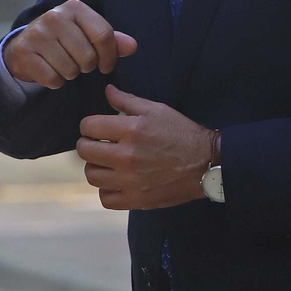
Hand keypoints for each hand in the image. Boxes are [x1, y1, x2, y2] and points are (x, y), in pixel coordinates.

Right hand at [4, 0, 137, 87]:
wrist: (25, 45)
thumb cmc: (64, 39)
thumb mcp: (87, 34)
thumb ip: (110, 40)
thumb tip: (132, 46)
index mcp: (75, 7)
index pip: (104, 35)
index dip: (109, 56)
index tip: (105, 66)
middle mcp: (55, 16)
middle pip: (88, 57)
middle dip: (86, 66)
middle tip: (77, 62)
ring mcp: (37, 33)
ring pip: (71, 70)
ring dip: (70, 74)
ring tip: (62, 64)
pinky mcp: (24, 52)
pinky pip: (53, 79)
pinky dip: (55, 81)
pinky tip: (49, 69)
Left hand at [77, 85, 212, 210]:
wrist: (205, 162)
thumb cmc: (180, 133)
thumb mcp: (156, 109)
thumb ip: (127, 100)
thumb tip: (107, 90)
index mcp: (131, 130)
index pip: (88, 126)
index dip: (89, 125)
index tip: (95, 128)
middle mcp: (126, 157)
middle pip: (85, 151)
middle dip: (88, 143)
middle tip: (97, 143)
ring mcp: (130, 181)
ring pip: (92, 176)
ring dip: (95, 166)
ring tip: (106, 162)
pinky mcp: (137, 200)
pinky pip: (105, 199)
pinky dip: (106, 190)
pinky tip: (115, 181)